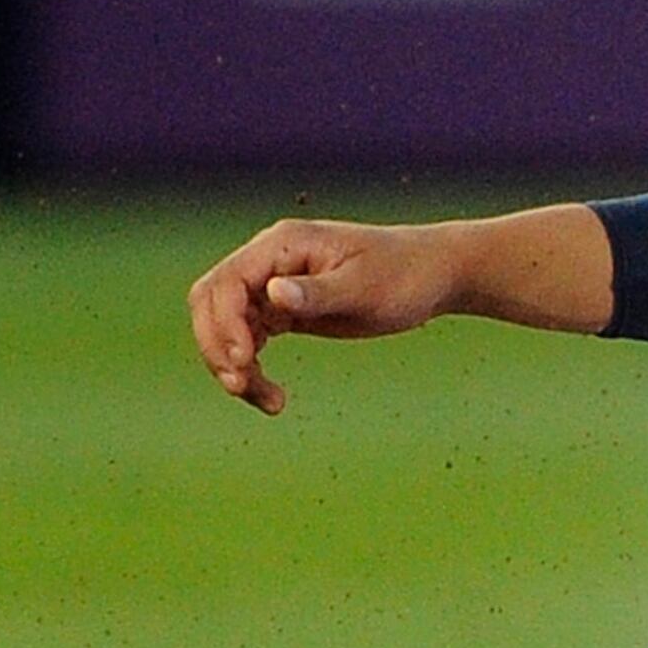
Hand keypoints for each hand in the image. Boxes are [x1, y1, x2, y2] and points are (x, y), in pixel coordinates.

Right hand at [187, 217, 462, 413]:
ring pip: (227, 328)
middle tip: (241, 385)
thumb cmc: (405, 275)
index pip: (228, 282)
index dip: (224, 322)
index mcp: (284, 245)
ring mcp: (274, 287)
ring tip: (269, 403)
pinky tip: (273, 398)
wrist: (434, 276)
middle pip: (212, 303)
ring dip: (233, 366)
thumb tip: (272, 293)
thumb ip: (318, 292)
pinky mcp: (284, 312)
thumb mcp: (365, 286)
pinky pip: (250, 342)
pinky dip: (252, 370)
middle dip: (217, 346)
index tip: (245, 360)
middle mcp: (270, 263)